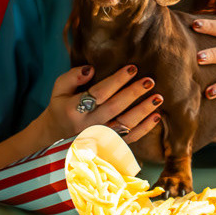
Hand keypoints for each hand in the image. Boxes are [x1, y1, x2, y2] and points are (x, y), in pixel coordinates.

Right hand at [39, 64, 163, 145]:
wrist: (57, 138)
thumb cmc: (62, 107)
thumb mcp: (59, 90)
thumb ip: (72, 77)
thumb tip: (91, 69)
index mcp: (74, 110)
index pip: (100, 93)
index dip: (117, 80)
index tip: (132, 67)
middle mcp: (88, 126)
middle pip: (115, 108)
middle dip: (133, 93)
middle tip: (150, 80)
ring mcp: (99, 138)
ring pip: (125, 125)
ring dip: (143, 111)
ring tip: (158, 97)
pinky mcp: (109, 146)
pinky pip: (130, 139)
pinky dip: (145, 129)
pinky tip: (157, 116)